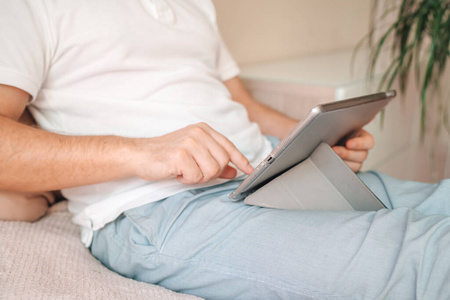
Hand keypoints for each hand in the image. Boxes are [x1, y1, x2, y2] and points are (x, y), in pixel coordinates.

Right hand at [133, 123, 253, 184]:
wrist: (140, 155)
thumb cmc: (166, 155)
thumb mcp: (194, 155)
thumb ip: (214, 161)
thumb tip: (233, 171)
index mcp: (203, 130)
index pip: (228, 146)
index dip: (241, 160)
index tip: (249, 170)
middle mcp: (198, 133)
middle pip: (222, 161)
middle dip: (211, 173)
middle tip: (195, 172)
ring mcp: (189, 142)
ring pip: (211, 170)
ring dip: (198, 177)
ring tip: (185, 171)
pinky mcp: (180, 154)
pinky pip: (196, 176)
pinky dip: (187, 180)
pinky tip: (177, 173)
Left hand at [332, 129, 374, 171]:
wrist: (331, 139)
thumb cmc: (338, 132)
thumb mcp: (343, 127)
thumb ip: (343, 128)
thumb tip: (336, 127)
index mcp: (364, 138)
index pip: (368, 142)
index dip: (359, 144)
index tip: (348, 144)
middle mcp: (362, 150)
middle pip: (361, 155)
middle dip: (346, 153)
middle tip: (335, 150)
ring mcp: (357, 161)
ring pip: (355, 165)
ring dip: (343, 162)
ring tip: (331, 157)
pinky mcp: (350, 168)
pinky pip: (348, 171)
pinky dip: (341, 168)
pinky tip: (333, 164)